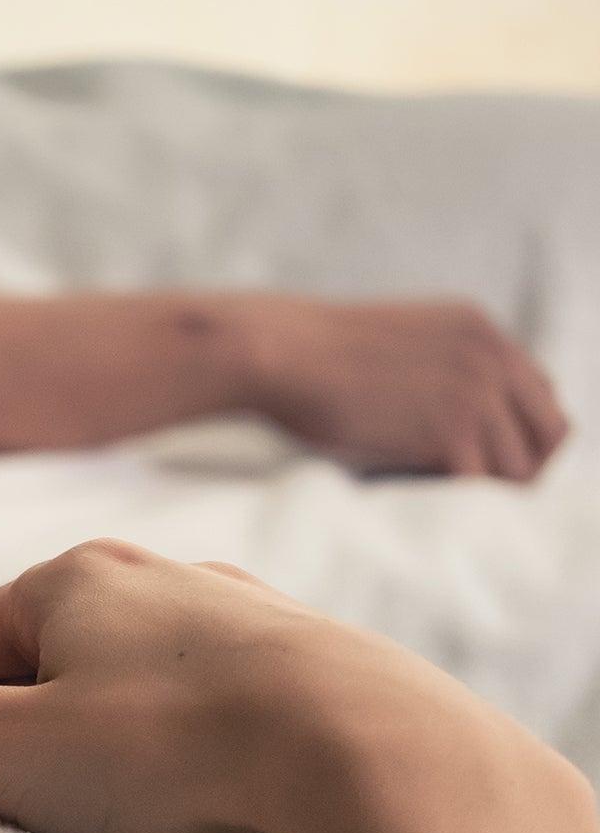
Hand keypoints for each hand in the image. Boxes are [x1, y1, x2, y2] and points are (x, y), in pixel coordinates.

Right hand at [0, 539, 487, 832]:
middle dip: (31, 726)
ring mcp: (243, 612)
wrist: (369, 755)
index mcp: (68, 579)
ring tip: (139, 809)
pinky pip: (220, 702)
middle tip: (41, 805)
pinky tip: (217, 792)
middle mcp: (156, 574)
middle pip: (50, 655)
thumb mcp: (4, 753)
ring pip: (140, 677)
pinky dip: (200, 744)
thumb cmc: (171, 752)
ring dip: (120, 737)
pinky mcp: (313, 660)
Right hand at [247, 297, 566, 480]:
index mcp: (482, 331)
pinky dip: (460, 501)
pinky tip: (428, 499)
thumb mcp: (400, 340)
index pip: (540, 392)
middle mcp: (493, 358)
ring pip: (520, 467)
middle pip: (550, 431)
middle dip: (523, 465)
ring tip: (445, 497)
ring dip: (487, 489)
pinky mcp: (451, 432)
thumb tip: (450, 419)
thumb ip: (441, 367)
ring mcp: (477, 394)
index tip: (493, 458)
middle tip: (482, 490)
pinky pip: (482, 485)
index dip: (522, 431)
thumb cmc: (314, 356)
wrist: (282, 353)